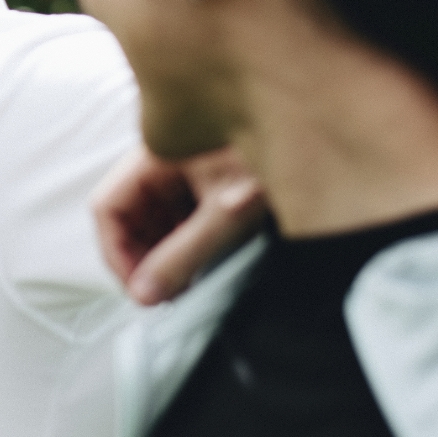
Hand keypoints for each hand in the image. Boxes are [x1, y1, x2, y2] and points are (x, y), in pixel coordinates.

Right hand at [94, 146, 265, 304]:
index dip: (115, 254)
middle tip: (165, 293)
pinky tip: (206, 260)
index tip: (139, 291)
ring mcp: (180, 172)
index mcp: (153, 156)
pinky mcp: (202, 182)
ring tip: (188, 280)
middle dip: (140, 258)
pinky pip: (176, 216)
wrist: (330, 141)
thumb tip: (144, 295)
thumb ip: (181, 257)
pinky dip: (183, 243)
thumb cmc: (274, 164)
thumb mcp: (225, 216)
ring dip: (162, 253)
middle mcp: (160, 161)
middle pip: (126, 216)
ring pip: (151, 219)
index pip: (107, 208)